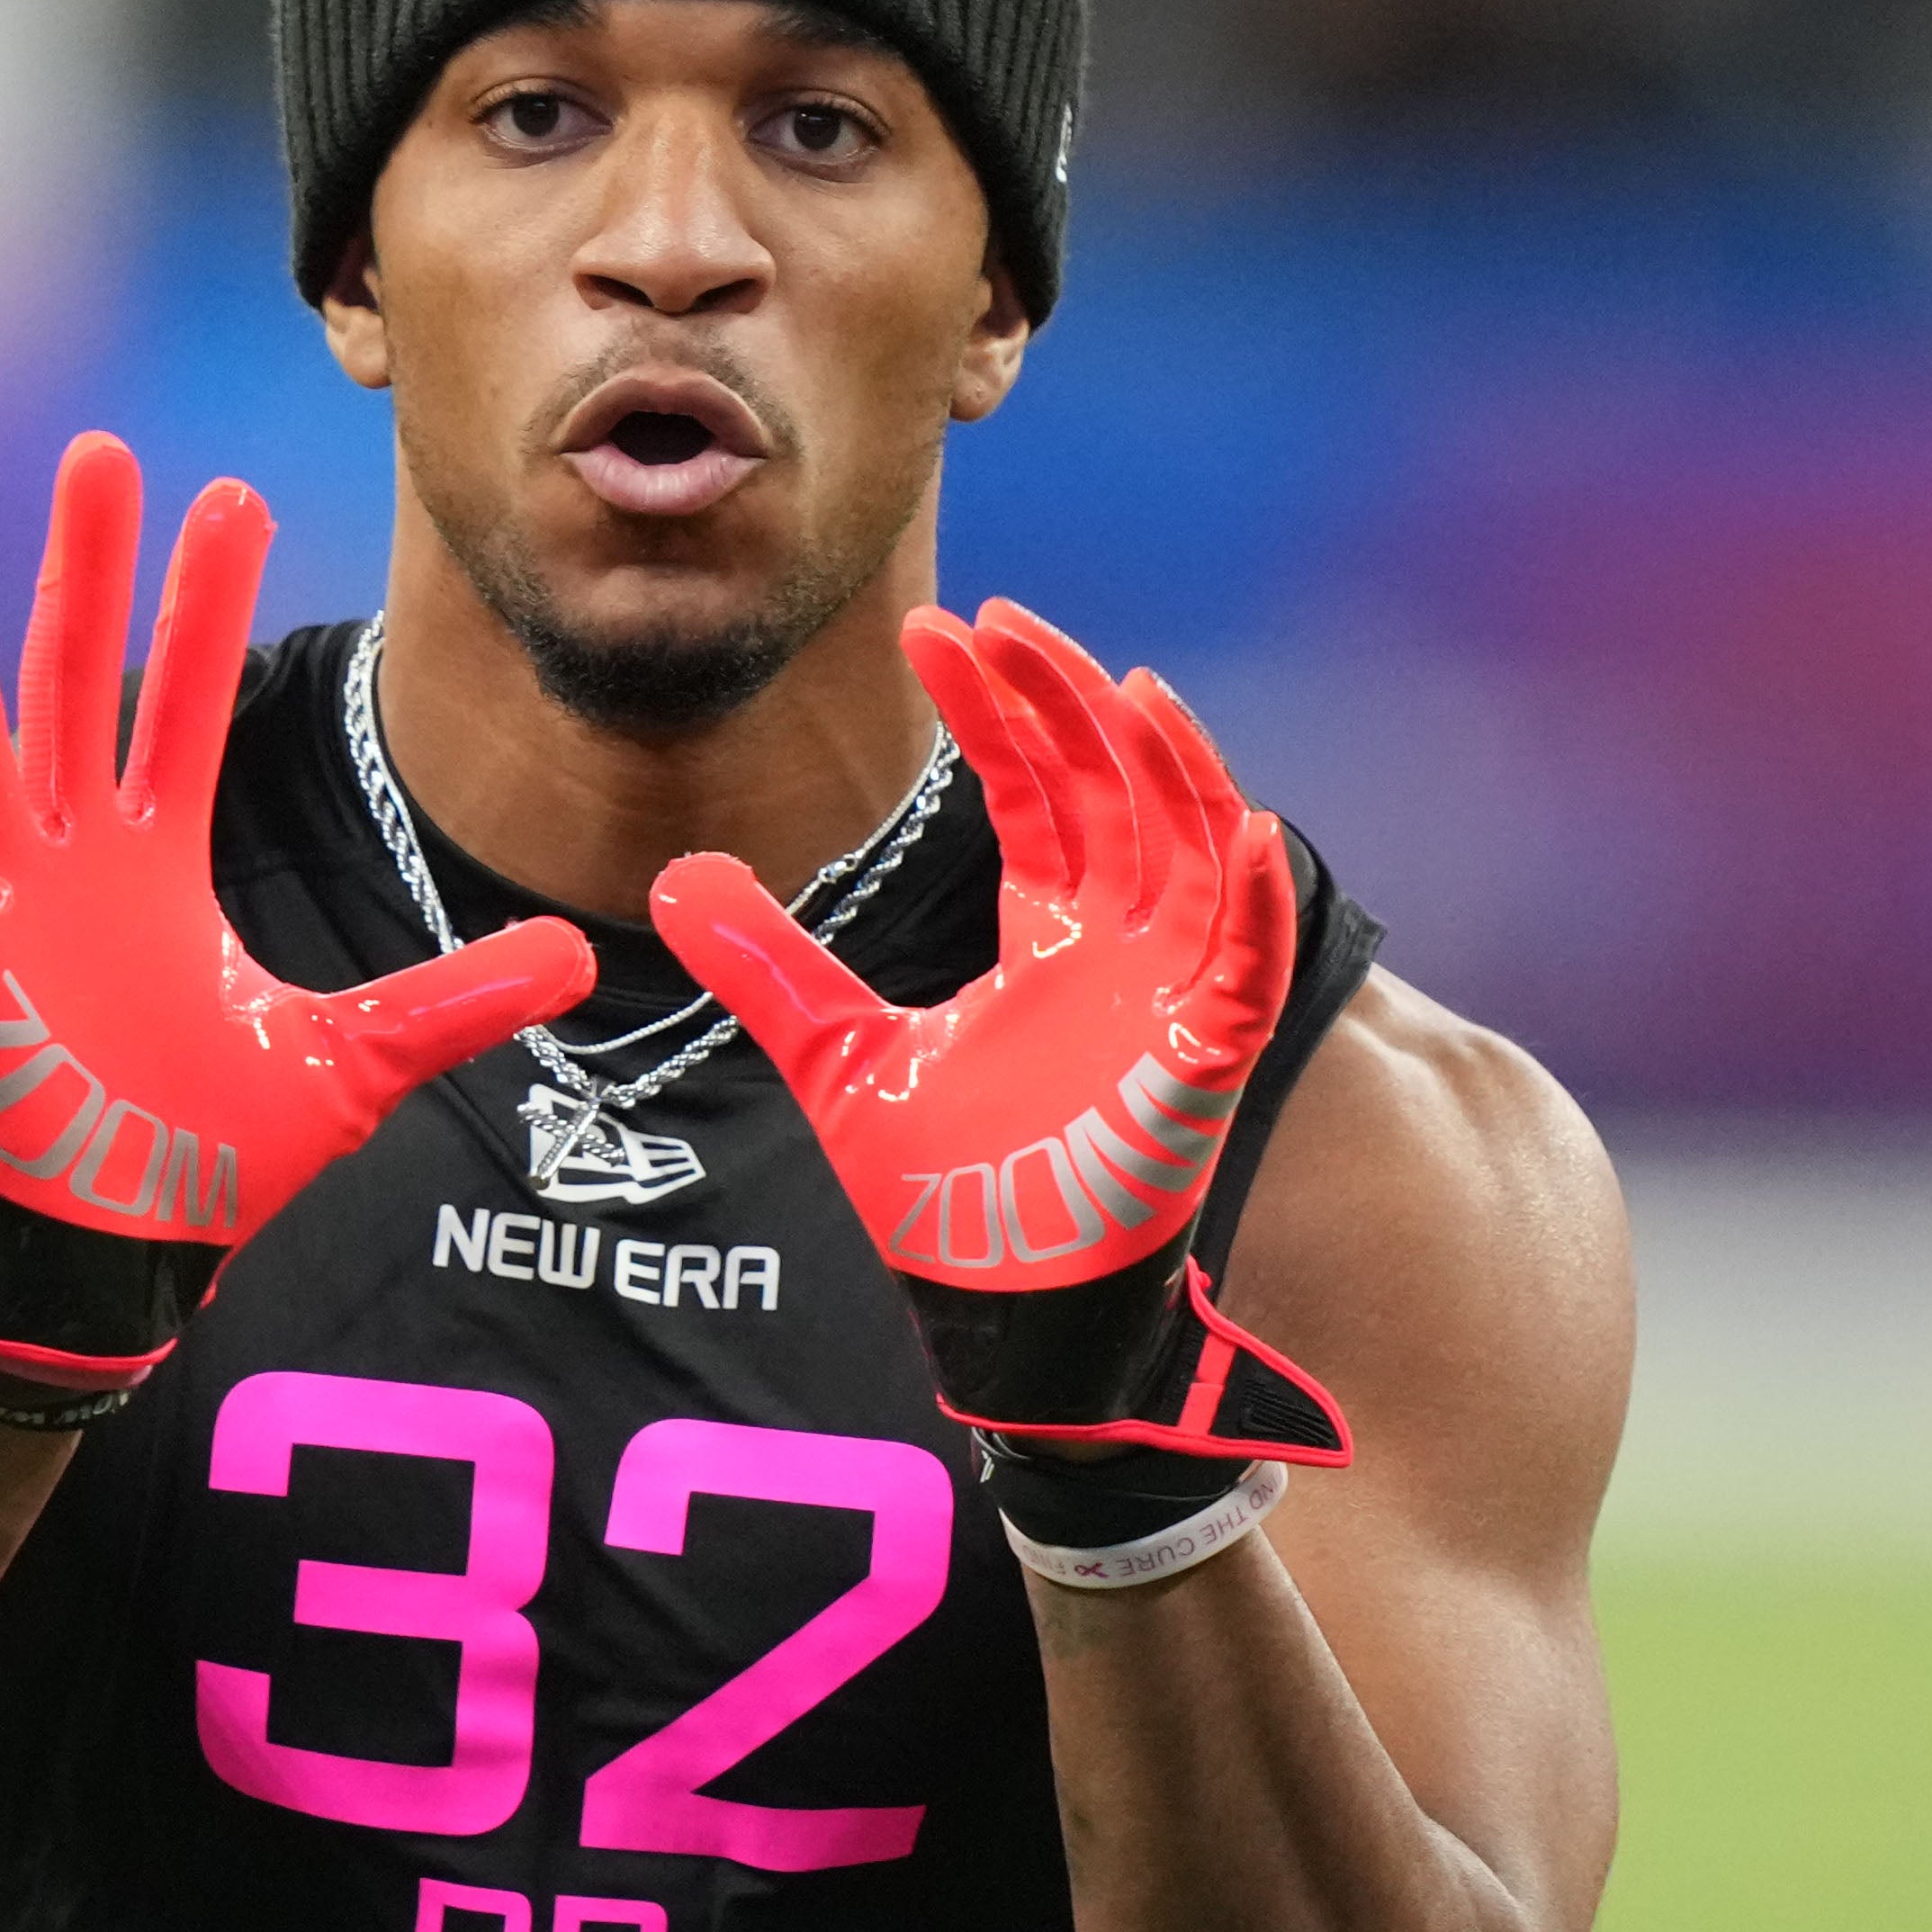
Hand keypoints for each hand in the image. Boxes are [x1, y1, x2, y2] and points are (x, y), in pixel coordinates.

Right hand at [0, 432, 594, 1409]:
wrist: (119, 1254)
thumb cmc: (209, 1156)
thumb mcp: (353, 1063)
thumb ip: (457, 1000)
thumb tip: (580, 958)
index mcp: (160, 865)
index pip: (185, 705)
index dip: (204, 603)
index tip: (230, 492)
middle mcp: (77, 863)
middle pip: (76, 685)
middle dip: (87, 571)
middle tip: (99, 452)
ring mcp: (6, 911)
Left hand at [652, 604, 1345, 1524]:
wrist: (992, 1308)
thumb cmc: (944, 1191)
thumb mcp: (835, 1052)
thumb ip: (768, 963)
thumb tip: (673, 878)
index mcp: (1045, 930)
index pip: (1032, 785)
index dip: (993, 706)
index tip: (933, 631)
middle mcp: (1117, 943)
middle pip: (1113, 785)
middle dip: (1066, 699)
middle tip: (1001, 623)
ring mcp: (1169, 996)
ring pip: (1195, 844)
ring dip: (1172, 762)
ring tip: (1125, 680)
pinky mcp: (1205, 1062)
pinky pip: (1252, 965)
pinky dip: (1257, 899)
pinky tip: (1243, 823)